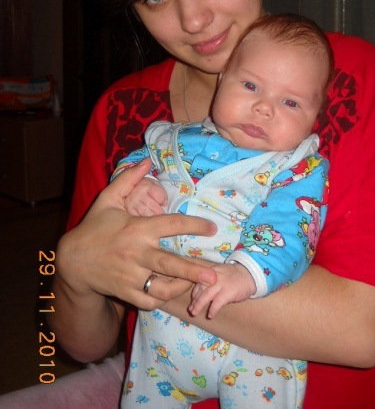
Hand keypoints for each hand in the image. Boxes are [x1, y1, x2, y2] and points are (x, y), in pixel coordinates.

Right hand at [57, 159, 217, 310]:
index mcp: (137, 229)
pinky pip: (151, 301)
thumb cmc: (94, 227)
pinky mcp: (126, 293)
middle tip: (214, 275)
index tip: (212, 228)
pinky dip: (164, 298)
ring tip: (200, 283)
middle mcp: (136, 254)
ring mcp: (131, 276)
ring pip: (163, 288)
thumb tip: (146, 161)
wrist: (72, 261)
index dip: (195, 225)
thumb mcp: (108, 199)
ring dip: (183, 287)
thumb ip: (128, 179)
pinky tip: (174, 290)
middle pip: (170, 264)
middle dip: (194, 271)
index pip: (171, 225)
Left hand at [188, 262, 256, 317]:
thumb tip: (200, 294)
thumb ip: (211, 281)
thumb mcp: (220, 274)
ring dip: (199, 305)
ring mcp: (222, 283)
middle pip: (201, 289)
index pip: (199, 282)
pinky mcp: (229, 291)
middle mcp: (214, 276)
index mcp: (211, 272)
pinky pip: (218, 302)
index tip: (192, 302)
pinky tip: (210, 315)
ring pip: (206, 295)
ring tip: (195, 313)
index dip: (194, 293)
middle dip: (195, 300)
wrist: (250, 275)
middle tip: (191, 310)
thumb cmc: (235, 277)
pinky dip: (213, 309)